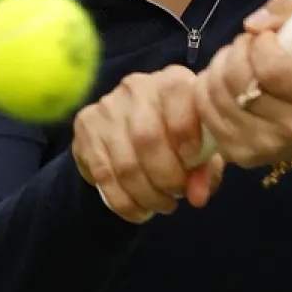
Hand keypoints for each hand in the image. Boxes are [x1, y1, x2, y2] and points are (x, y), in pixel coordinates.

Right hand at [71, 65, 224, 223]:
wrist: (133, 132)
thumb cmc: (179, 139)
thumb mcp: (202, 150)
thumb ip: (206, 169)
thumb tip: (197, 196)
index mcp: (172, 80)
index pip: (176, 94)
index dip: (186, 131)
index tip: (192, 162)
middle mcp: (137, 87)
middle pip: (147, 137)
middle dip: (165, 176)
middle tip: (176, 195)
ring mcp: (107, 106)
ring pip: (125, 163)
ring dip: (146, 195)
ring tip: (162, 206)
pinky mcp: (86, 126)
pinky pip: (103, 175)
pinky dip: (124, 202)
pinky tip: (140, 211)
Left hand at [195, 0, 291, 168]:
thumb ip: (286, 9)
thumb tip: (251, 26)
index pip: (272, 68)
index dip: (260, 44)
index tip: (267, 39)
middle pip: (238, 81)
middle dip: (236, 52)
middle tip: (248, 47)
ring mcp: (266, 146)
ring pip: (217, 94)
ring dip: (220, 67)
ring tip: (237, 63)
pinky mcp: (241, 154)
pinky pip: (205, 111)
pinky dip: (208, 89)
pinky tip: (226, 84)